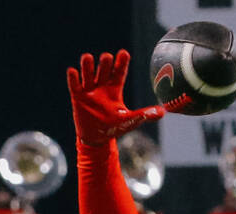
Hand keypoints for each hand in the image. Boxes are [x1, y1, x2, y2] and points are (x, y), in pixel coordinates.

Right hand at [67, 49, 187, 145]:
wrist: (96, 138)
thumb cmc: (114, 128)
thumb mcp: (129, 121)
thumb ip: (144, 115)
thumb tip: (163, 112)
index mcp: (115, 89)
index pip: (119, 73)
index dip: (121, 63)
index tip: (124, 53)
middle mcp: (102, 87)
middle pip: (103, 70)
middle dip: (104, 64)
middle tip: (106, 58)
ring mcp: (89, 91)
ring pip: (88, 74)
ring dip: (87, 66)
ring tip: (86, 58)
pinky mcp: (78, 98)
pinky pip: (75, 86)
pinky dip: (73, 79)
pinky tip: (73, 72)